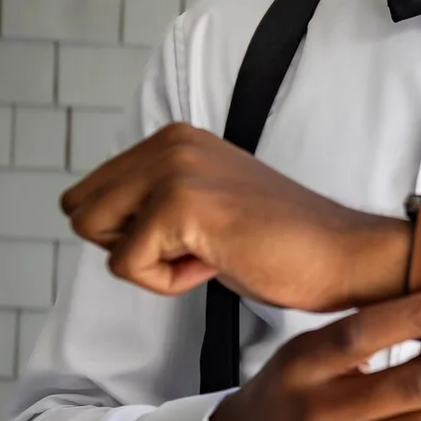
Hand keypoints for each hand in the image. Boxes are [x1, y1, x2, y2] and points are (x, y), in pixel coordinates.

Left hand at [61, 124, 410, 311]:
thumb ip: (156, 200)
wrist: (339, 255)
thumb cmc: (280, 244)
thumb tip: (99, 220)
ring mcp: (172, 169)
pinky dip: (168, 282)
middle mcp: (168, 142)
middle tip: (190, 249)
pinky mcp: (178, 205)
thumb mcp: (206, 205)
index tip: (193, 236)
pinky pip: (128, 266)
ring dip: (147, 262)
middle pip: (81, 209)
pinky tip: (217, 263)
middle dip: (127, 244)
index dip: (133, 233)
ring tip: (205, 253)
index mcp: (172, 138)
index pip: (92, 193)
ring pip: (95, 232)